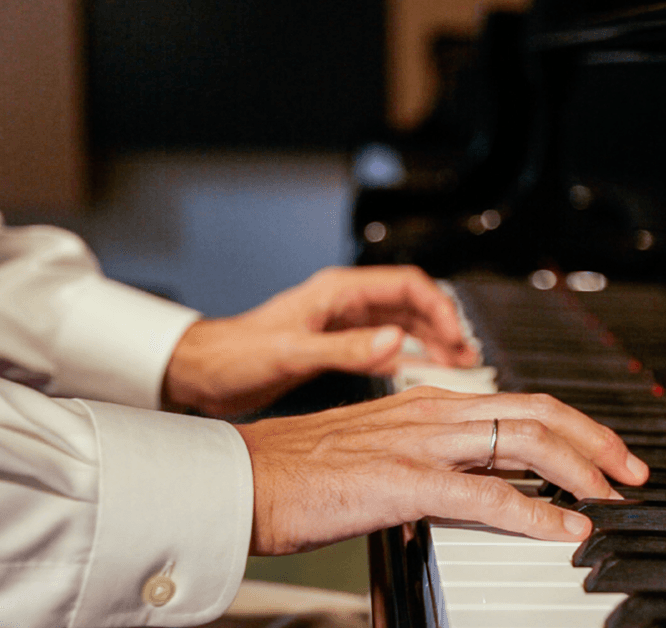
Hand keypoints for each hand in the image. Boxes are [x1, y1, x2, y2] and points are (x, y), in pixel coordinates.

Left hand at [163, 266, 479, 416]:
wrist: (200, 372)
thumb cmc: (234, 354)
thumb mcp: (293, 352)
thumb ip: (347, 349)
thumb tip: (396, 342)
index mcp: (337, 292)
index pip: (406, 285)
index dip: (438, 307)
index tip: (456, 336)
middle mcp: (344, 304)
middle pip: (412, 304)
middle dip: (444, 326)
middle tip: (466, 355)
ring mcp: (342, 324)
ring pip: (403, 325)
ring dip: (431, 342)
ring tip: (456, 365)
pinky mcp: (336, 346)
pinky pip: (385, 346)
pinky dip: (409, 358)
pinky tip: (422, 374)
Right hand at [236, 387, 650, 554]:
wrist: (241, 476)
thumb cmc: (304, 469)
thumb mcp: (383, 449)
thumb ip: (434, 456)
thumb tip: (479, 479)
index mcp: (431, 404)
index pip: (522, 403)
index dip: (576, 426)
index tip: (607, 455)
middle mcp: (434, 413)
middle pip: (539, 412)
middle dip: (597, 440)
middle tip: (633, 471)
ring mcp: (421, 442)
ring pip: (524, 441)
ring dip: (581, 470)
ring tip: (612, 497)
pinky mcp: (403, 480)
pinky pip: (485, 494)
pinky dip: (535, 512)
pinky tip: (564, 529)